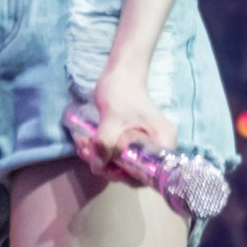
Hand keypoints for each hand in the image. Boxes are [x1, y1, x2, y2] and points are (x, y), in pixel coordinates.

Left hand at [81, 63, 176, 184]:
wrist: (121, 71)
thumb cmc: (122, 90)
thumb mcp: (112, 118)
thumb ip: (105, 144)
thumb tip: (97, 167)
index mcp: (163, 143)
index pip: (148, 174)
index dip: (125, 176)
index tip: (104, 166)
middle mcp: (158, 148)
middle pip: (133, 171)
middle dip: (107, 165)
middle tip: (87, 153)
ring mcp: (145, 145)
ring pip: (123, 163)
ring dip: (101, 158)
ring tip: (83, 145)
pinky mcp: (133, 140)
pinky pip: (118, 154)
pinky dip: (102, 151)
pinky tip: (86, 143)